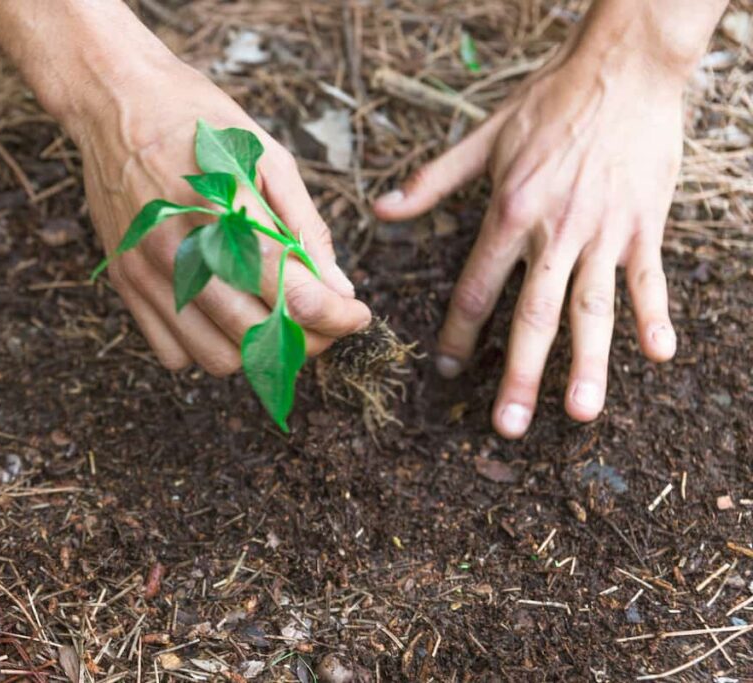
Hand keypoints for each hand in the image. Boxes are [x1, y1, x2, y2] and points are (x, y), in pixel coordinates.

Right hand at [73, 64, 369, 374]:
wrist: (116, 99)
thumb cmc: (198, 119)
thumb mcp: (267, 155)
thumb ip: (304, 226)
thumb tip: (339, 287)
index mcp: (225, 212)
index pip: (291, 294)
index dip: (336, 317)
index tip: (356, 315)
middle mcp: (181, 250)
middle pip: (257, 337)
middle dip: (306, 340)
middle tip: (322, 319)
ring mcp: (148, 272)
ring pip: (216, 358)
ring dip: (255, 351)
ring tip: (273, 319)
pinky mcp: (125, 283)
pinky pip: (173, 354)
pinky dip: (206, 347)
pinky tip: (223, 314)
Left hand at [374, 34, 687, 437]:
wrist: (624, 65)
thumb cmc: (549, 100)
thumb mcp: (483, 137)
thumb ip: (432, 181)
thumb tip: (380, 210)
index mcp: (509, 213)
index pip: (476, 288)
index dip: (459, 332)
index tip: (448, 369)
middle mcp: (556, 231)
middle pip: (534, 315)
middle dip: (520, 375)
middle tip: (508, 427)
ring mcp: (605, 231)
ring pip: (593, 308)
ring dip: (588, 363)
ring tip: (579, 413)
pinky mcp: (646, 224)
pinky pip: (649, 278)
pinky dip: (654, 315)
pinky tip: (659, 356)